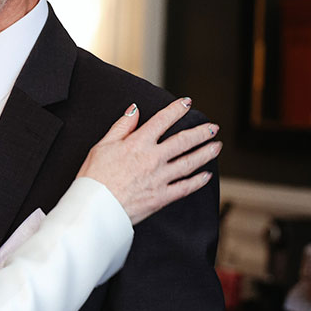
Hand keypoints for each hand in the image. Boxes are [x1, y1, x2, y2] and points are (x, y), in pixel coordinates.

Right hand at [78, 98, 218, 224]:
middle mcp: (153, 158)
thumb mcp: (102, 146)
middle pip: (184, 141)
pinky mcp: (161, 197)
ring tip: (216, 147)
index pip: (162, 120)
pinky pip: (185, 188)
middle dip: (201, 132)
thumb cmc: (94, 178)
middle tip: (213, 128)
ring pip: (190, 163)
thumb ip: (121, 126)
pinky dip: (198, 181)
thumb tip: (134, 110)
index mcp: (138, 143)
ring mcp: (160, 178)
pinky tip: (206, 176)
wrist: (95, 208)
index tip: (187, 103)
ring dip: (205, 153)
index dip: (177, 109)